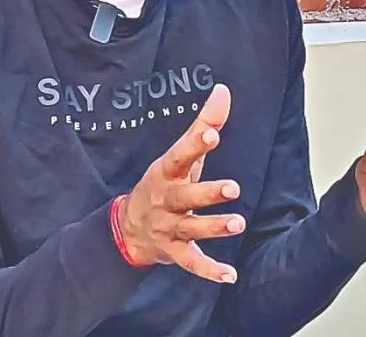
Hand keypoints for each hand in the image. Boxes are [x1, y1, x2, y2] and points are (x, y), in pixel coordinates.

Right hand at [116, 84, 245, 282]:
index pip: (180, 155)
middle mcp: (166, 199)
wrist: (127, 227)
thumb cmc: (164, 184)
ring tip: (238, 223)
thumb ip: (204, 125)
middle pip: (185, 195)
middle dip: (207, 192)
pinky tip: (230, 275)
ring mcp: (168, 227)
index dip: (195, 145)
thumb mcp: (180, 156)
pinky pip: (190, 262)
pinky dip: (209, 270)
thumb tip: (223, 90)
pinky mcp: (172, 251)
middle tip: (233, 188)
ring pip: (190, 228)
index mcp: (167, 172)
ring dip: (213, 227)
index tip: (212, 134)